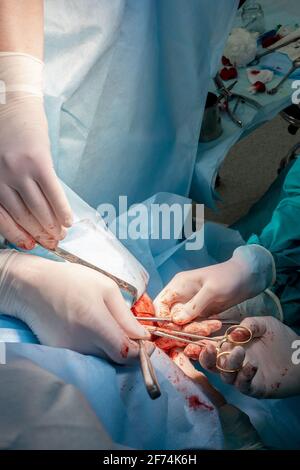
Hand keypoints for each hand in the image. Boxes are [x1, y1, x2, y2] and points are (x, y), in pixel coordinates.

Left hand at [0, 54, 71, 249]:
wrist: (8, 98)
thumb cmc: (0, 131)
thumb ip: (5, 186)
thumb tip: (26, 214)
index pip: (2, 219)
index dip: (18, 235)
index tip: (32, 245)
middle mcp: (0, 178)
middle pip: (22, 216)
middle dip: (40, 233)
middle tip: (53, 243)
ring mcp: (19, 170)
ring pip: (38, 209)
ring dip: (52, 226)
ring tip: (62, 234)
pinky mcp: (38, 161)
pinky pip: (54, 193)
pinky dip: (62, 209)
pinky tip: (69, 221)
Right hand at [0, 250, 150, 362]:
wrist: (31, 286)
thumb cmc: (71, 281)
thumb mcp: (106, 288)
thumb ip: (126, 316)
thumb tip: (143, 336)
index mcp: (95, 324)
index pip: (126, 354)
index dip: (140, 351)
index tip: (145, 342)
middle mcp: (82, 343)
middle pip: (115, 358)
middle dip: (126, 347)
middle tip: (125, 329)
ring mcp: (70, 351)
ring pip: (102, 357)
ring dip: (109, 345)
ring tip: (101, 322)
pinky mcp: (61, 352)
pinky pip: (87, 354)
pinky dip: (93, 345)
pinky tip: (86, 326)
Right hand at [154, 245, 274, 324]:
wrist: (247, 277)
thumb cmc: (228, 277)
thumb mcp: (212, 290)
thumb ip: (194, 305)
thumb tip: (176, 321)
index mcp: (178, 286)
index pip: (159, 304)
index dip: (162, 318)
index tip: (174, 328)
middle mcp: (181, 296)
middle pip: (171, 318)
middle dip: (183, 327)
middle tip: (202, 329)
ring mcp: (190, 306)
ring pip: (183, 325)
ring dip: (195, 330)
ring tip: (212, 327)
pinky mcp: (200, 314)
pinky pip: (195, 326)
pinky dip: (203, 329)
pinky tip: (215, 325)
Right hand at [199, 317, 299, 397]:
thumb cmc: (281, 339)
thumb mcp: (265, 324)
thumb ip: (249, 324)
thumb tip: (232, 334)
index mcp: (231, 348)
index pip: (212, 350)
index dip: (204, 347)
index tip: (203, 340)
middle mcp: (234, 364)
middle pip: (213, 365)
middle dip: (208, 358)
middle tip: (212, 347)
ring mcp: (243, 377)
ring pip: (226, 376)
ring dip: (229, 364)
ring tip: (239, 351)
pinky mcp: (255, 388)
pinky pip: (243, 386)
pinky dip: (244, 375)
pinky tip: (252, 365)